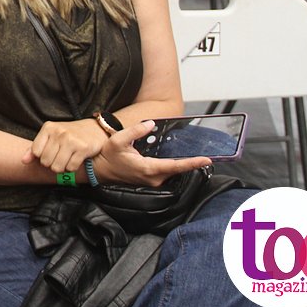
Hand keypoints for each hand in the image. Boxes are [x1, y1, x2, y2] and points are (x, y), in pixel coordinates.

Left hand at [22, 119, 107, 172]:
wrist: (94, 129)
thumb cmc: (69, 135)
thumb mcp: (50, 136)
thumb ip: (34, 148)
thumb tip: (23, 161)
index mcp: (48, 128)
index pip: (36, 152)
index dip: (42, 157)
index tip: (50, 153)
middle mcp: (59, 132)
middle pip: (46, 162)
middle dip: (52, 163)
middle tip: (60, 157)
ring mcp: (71, 140)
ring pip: (57, 167)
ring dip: (62, 168)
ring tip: (67, 159)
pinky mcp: (83, 148)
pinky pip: (70, 168)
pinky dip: (72, 168)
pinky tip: (75, 159)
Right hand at [93, 120, 210, 186]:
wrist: (100, 170)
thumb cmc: (108, 156)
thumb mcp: (119, 139)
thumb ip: (135, 130)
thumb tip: (150, 124)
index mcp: (148, 168)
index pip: (175, 166)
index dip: (192, 163)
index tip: (206, 160)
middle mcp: (153, 178)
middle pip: (178, 170)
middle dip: (192, 163)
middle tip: (206, 156)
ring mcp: (152, 181)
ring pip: (173, 172)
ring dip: (184, 165)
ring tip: (197, 158)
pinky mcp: (151, 181)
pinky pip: (168, 173)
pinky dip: (176, 167)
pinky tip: (180, 160)